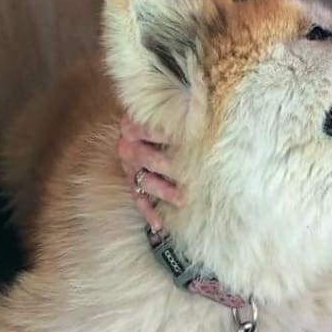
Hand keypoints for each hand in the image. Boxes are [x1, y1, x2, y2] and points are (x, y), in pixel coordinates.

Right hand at [117, 115, 181, 231]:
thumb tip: (205, 112)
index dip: (169, 135)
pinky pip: (138, 199)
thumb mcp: (168, 107)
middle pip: (146, 158)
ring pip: (144, 181)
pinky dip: (148, 212)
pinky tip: (159, 225)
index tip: (192, 141)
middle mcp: (126, 144)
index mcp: (132, 123)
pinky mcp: (131, 181)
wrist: (146, 119)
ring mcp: (128, 165)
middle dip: (169, 167)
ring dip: (164, 191)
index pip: (148, 130)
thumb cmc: (165, 113)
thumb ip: (179, 110)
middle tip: (192, 174)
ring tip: (184, 200)